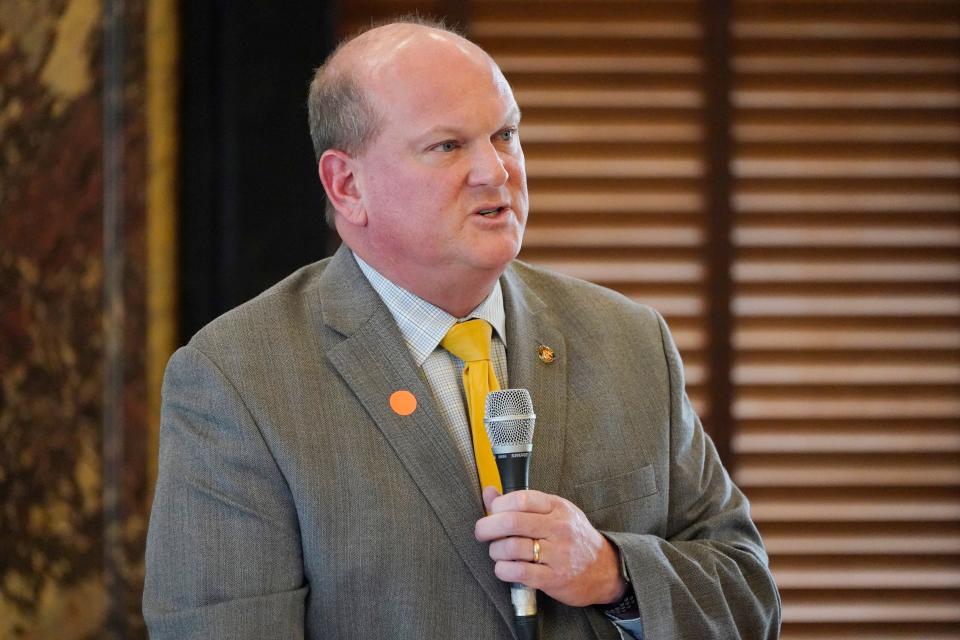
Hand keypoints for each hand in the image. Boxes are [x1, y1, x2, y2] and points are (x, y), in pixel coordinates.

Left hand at [474, 487, 626, 607]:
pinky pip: (519, 572)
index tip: (492, 512)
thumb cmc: (573, 538)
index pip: (520, 499)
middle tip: (482, 532)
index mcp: (557, 507)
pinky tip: (504, 568)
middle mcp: (558, 528)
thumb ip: (521, 502)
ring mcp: (557, 554)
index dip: (498, 505)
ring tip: (497, 552)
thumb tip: (489, 493)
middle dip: (487, 527)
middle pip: (511, 522)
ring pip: (512, 548)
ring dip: (495, 551)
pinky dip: (503, 570)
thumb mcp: (554, 512)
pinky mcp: (554, 578)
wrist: (605, 569)